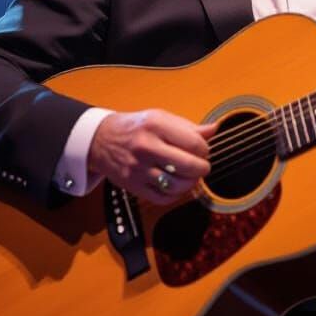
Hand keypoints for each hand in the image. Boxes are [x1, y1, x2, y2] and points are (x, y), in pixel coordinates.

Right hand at [87, 109, 216, 204]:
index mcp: (156, 126)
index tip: (203, 150)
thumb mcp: (161, 118)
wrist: (101, 140)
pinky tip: (177, 186)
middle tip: (202, 166)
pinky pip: (162, 198)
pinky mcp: (133, 186)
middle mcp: (146, 147)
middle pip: (188, 166)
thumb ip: (189, 127)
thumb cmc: (136, 127)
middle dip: (202, 168)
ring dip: (191, 183)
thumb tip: (214, 129)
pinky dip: (176, 195)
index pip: (194, 143)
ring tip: (191, 176)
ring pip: (177, 185)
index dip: (205, 149)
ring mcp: (138, 169)